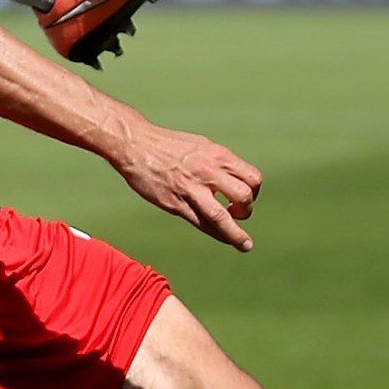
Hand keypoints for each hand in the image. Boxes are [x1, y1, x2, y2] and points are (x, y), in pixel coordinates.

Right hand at [114, 125, 261, 251]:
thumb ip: (217, 163)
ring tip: (245, 245)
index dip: (254, 192)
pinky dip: (216, 233)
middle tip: (238, 213)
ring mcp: (191, 189)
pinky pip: (201, 223)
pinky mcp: (175, 203)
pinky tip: (224, 238)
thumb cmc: (166, 144)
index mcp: (216, 155)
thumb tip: (232, 179)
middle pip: (244, 196)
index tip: (245, 197)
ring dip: (236, 234)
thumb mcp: (200, 145)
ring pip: (222, 217)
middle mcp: (207, 171)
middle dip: (246, 210)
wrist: (134, 144)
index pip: (252, 178)